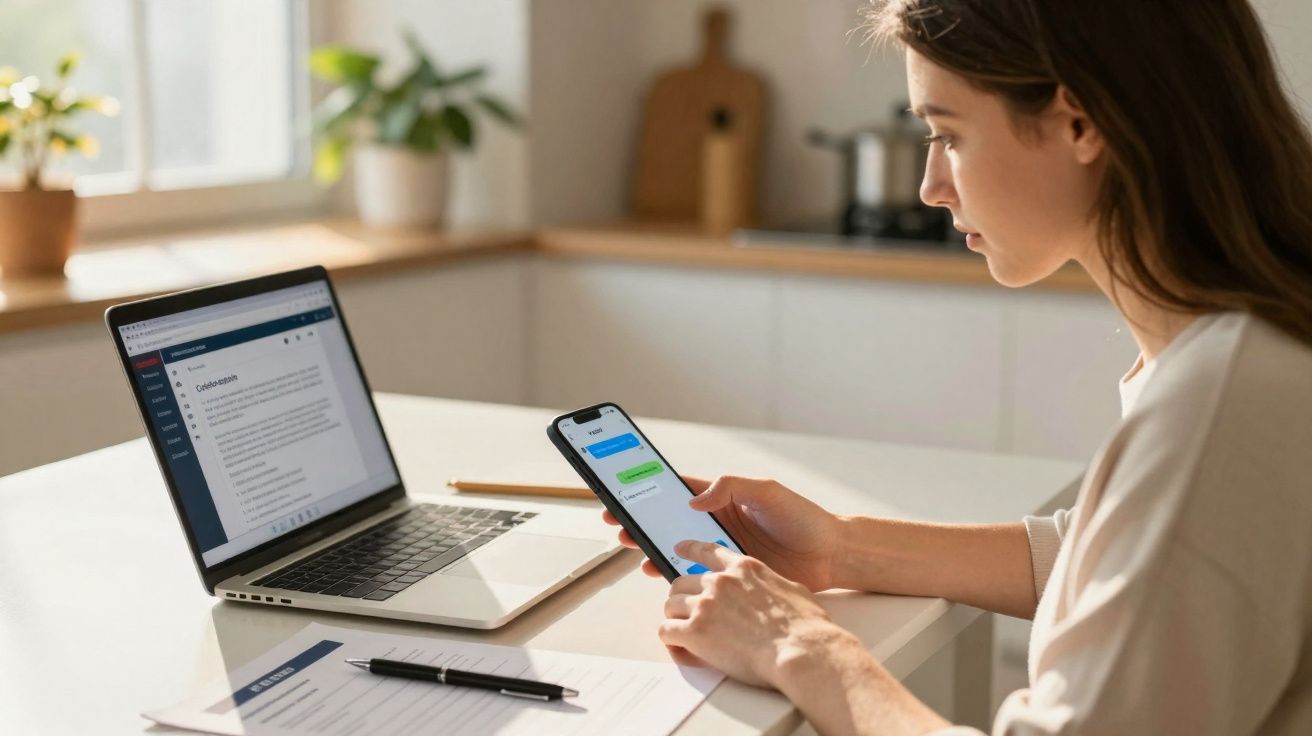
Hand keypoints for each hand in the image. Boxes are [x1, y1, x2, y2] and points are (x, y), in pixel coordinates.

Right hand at [602, 475, 838, 589]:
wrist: (830, 555)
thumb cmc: (803, 518)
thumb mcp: (767, 491)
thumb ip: (731, 487)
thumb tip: (696, 497)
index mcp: (724, 497)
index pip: (679, 489)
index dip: (650, 489)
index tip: (625, 489)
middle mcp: (717, 522)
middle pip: (669, 519)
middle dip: (642, 519)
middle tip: (618, 522)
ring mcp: (721, 549)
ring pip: (676, 546)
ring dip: (652, 545)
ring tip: (633, 546)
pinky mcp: (728, 574)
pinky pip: (693, 572)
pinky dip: (673, 571)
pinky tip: (658, 570)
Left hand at [657, 539, 854, 689]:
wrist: (801, 649)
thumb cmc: (806, 626)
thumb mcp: (794, 590)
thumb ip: (774, 585)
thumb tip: (775, 591)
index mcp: (744, 568)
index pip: (708, 551)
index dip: (690, 550)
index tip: (680, 549)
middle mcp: (720, 582)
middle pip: (682, 581)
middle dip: (682, 597)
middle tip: (686, 611)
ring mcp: (705, 604)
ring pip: (670, 605)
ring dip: (676, 619)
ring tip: (684, 634)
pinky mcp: (695, 630)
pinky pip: (666, 631)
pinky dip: (672, 641)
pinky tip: (681, 648)